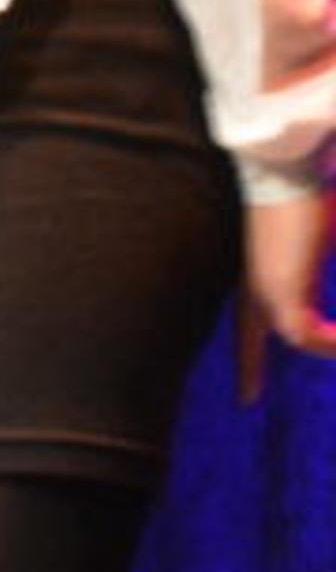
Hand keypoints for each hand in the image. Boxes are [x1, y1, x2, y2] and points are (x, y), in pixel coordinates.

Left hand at [237, 188, 334, 400]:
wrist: (284, 170)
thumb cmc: (308, 192)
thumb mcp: (323, 235)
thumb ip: (318, 265)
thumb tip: (318, 255)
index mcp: (261, 272)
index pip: (249, 320)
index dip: (249, 354)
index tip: (244, 387)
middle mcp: (256, 285)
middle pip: (250, 338)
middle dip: (249, 370)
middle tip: (246, 400)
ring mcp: (266, 289)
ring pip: (292, 337)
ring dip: (328, 343)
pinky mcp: (279, 290)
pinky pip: (303, 333)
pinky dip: (330, 340)